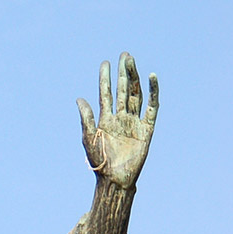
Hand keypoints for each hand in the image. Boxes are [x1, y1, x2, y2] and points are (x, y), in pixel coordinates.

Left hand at [77, 54, 157, 189]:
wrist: (115, 178)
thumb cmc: (100, 161)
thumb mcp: (89, 138)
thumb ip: (86, 118)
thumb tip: (79, 98)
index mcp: (106, 119)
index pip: (107, 94)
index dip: (106, 79)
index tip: (105, 63)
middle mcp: (121, 118)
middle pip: (123, 90)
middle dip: (123, 73)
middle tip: (124, 55)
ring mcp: (134, 122)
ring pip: (136, 94)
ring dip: (134, 78)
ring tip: (132, 61)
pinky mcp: (147, 128)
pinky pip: (152, 107)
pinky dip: (153, 92)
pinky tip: (152, 77)